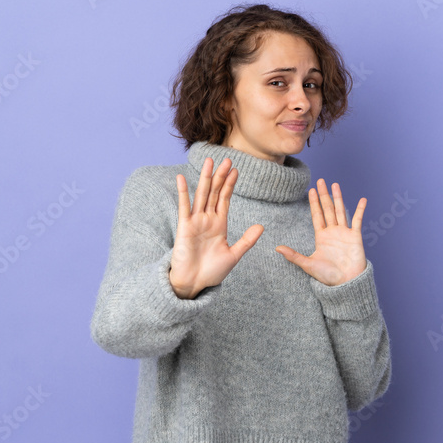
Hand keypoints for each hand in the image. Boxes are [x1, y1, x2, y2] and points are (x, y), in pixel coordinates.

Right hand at [168, 156, 263, 298]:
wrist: (195, 284)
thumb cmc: (212, 272)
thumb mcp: (233, 255)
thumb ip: (246, 241)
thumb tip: (261, 226)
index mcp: (219, 224)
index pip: (225, 199)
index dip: (230, 185)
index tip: (236, 170)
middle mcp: (207, 219)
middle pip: (215, 192)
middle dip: (221, 176)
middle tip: (227, 159)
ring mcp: (195, 222)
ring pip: (202, 195)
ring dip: (205, 178)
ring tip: (209, 161)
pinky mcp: (184, 227)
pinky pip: (184, 207)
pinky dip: (183, 192)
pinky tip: (181, 178)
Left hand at [276, 178, 366, 285]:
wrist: (345, 283)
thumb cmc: (327, 276)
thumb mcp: (308, 264)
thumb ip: (293, 255)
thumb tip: (277, 248)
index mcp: (321, 236)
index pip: (317, 215)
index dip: (314, 202)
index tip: (311, 190)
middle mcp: (333, 232)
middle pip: (327, 209)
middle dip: (324, 195)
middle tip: (321, 180)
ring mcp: (344, 233)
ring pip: (340, 210)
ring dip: (338, 197)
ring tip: (335, 184)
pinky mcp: (355, 236)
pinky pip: (357, 220)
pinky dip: (360, 209)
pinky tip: (362, 199)